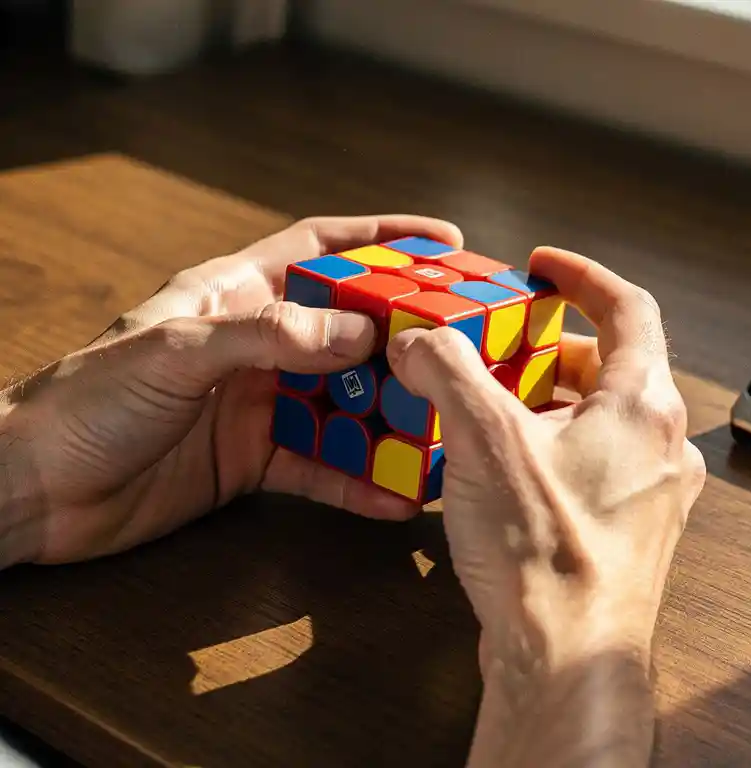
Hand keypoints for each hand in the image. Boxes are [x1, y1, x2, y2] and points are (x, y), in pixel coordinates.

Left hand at [0, 215, 461, 567]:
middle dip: (403, 334)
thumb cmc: (88, 400)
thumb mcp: (179, 352)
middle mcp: (254, 345)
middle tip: (463, 343)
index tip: (444, 243)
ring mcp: (257, 404)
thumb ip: (271, 337)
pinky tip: (395, 499)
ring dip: (389, 415)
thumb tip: (362, 334)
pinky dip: (357, 483)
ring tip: (442, 426)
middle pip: (345, 328)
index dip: (382, 241)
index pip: (320, 251)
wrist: (35, 490)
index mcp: (232, 295)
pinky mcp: (253, 460)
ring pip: (342, 401)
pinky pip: (320, 468)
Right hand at [386, 247, 705, 765]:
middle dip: (552, 348)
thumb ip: (448, 372)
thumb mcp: (484, 440)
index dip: (582, 277)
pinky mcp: (629, 530)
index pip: (629, 308)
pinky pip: (597, 464)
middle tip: (504, 346)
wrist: (566, 659)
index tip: (545, 267)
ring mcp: (652, 492)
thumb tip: (420, 341)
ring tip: (496, 405)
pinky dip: (557, 446)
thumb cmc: (546, 555)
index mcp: (643, 405)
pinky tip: (509, 467)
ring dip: (552, 400)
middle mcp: (663, 445)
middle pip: (614, 366)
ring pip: (605, 419)